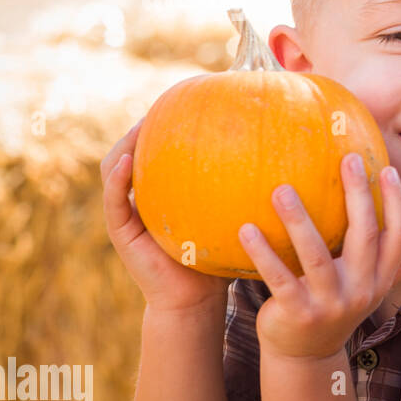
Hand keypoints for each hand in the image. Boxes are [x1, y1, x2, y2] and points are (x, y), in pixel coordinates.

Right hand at [101, 116, 230, 314]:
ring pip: (114, 170)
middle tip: (161, 103)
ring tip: (139, 124)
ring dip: (123, 144)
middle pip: (132, 152)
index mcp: (165, 194)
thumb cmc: (220, 260)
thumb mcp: (231, 219)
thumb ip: (244, 192)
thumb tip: (286, 160)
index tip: (184, 100)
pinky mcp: (121, 232)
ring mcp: (128, 215)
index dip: (166, 127)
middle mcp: (142, 199)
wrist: (195, 300)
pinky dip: (116, 179)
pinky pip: (113, 201)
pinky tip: (127, 161)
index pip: (159, 152)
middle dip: (142, 127)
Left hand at [240, 154, 400, 360]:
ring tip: (282, 189)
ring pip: (317, 255)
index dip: (397, 204)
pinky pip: (279, 278)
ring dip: (299, 220)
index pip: (398, 238)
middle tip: (348, 159)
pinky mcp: (297, 312)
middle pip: (364, 236)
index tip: (387, 170)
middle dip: (358, 195)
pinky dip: (263, 253)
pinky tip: (247, 229)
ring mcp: (329, 304)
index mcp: (379, 280)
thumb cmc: (334, 308)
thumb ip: (394, 263)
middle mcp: (360, 291)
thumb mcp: (368, 289)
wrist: (305, 356)